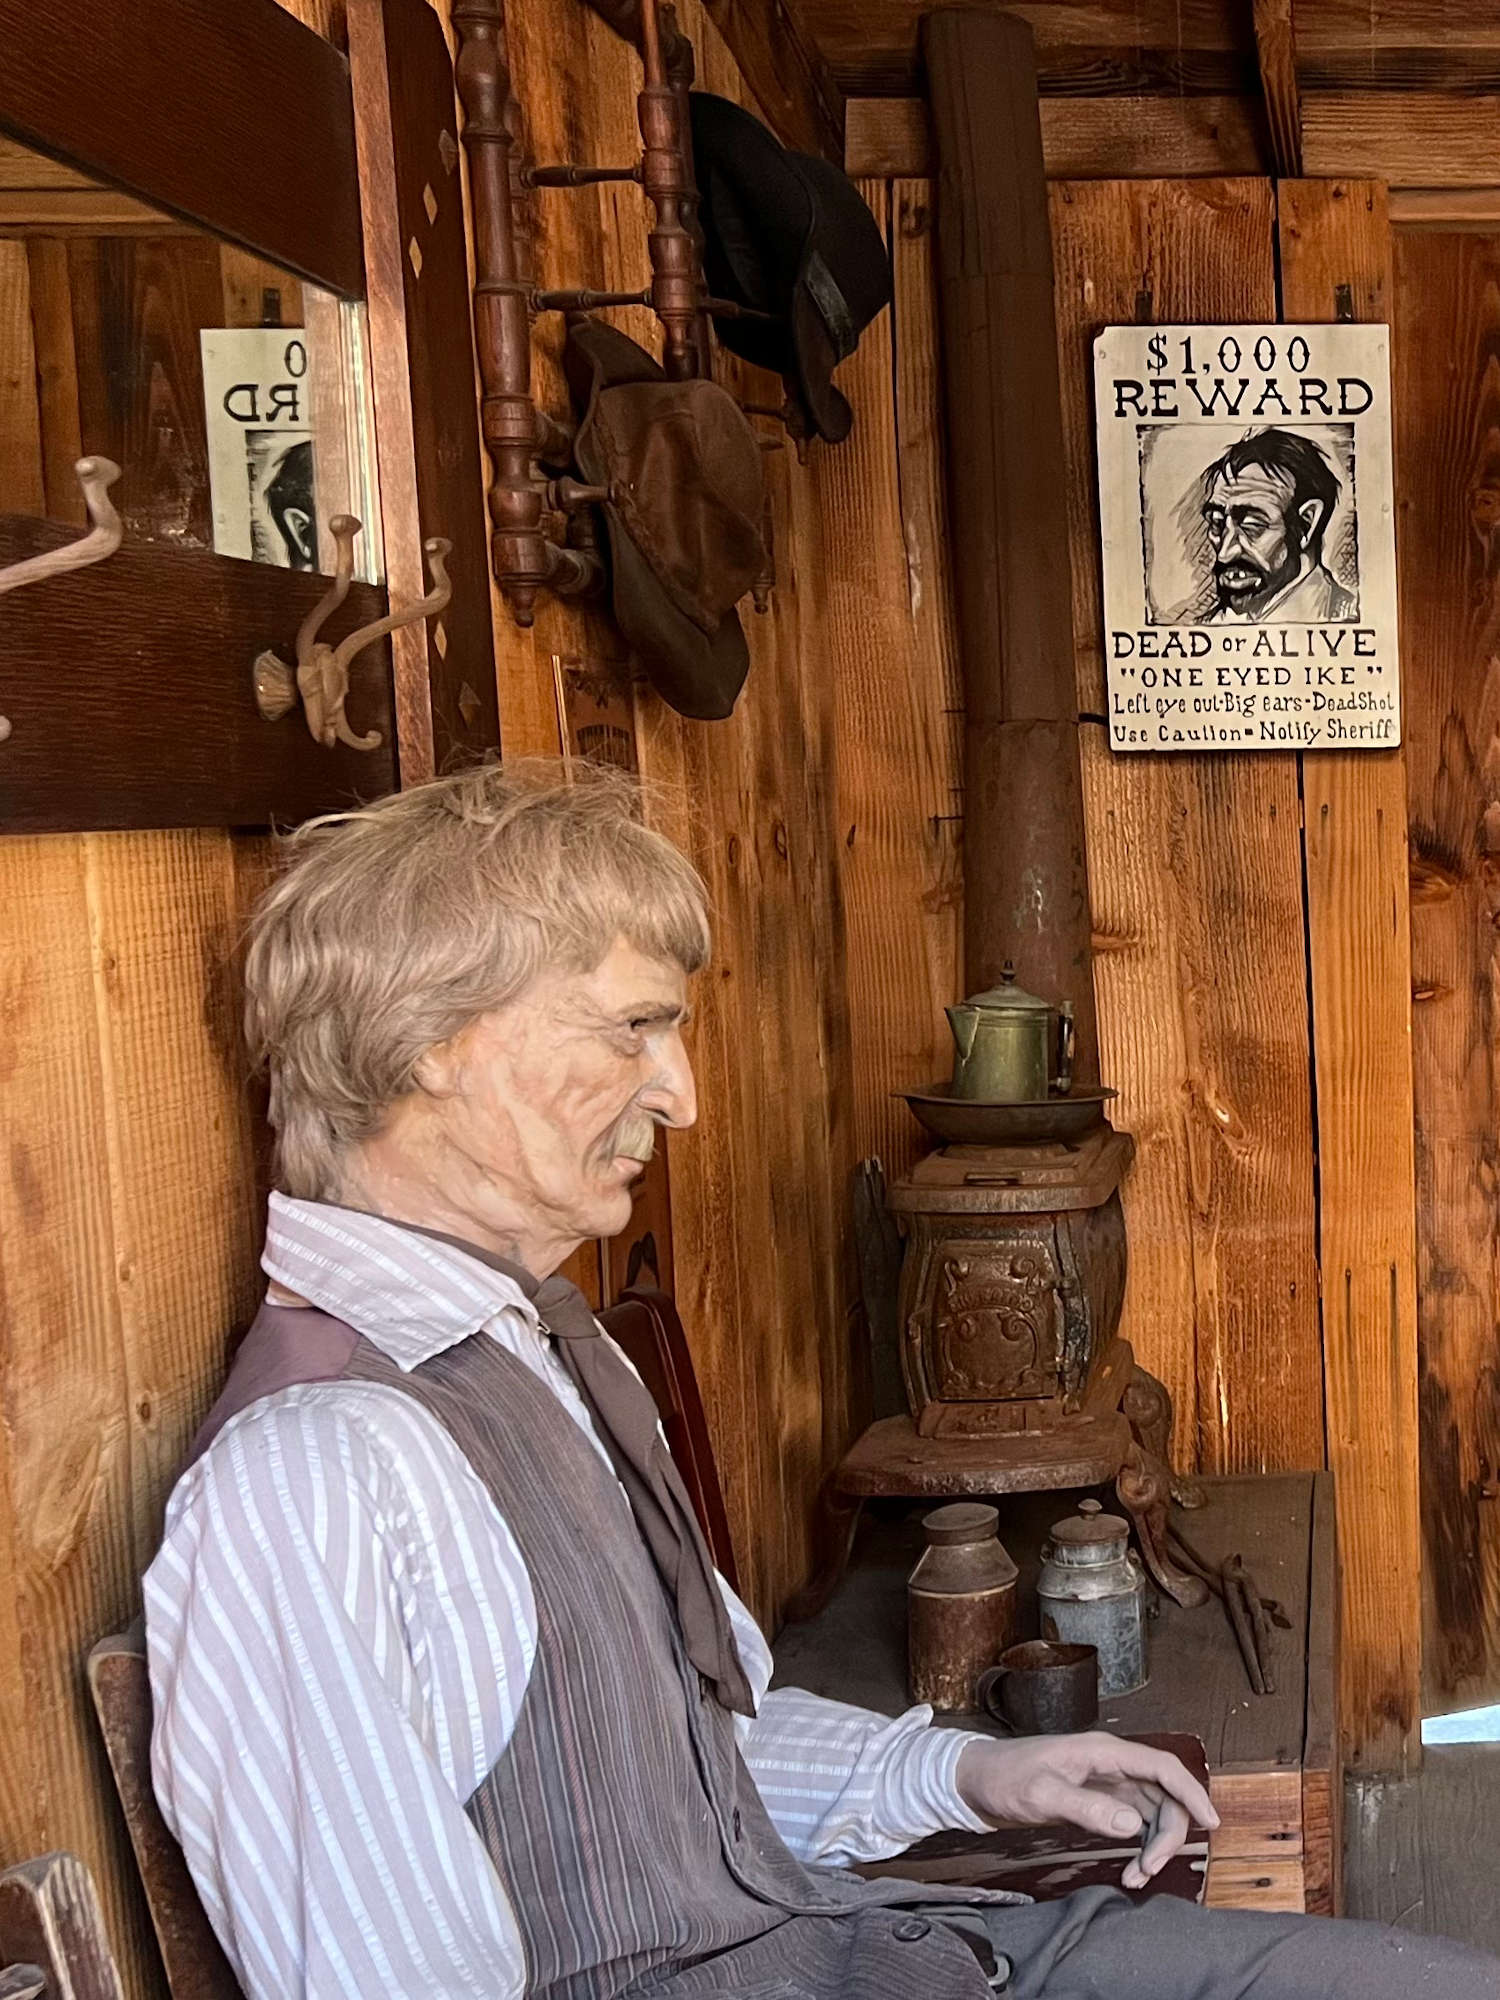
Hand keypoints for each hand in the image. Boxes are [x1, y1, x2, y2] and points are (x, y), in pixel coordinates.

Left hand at [955, 1732, 1218, 1889]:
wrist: (976, 1781)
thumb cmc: (1005, 1779)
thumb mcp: (1042, 1795)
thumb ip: (1087, 1809)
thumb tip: (1132, 1826)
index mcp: (1104, 1752)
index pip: (1162, 1767)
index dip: (1191, 1792)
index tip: (1211, 1823)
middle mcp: (1112, 1764)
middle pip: (1164, 1795)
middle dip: (1168, 1835)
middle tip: (1149, 1870)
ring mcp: (1107, 1783)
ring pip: (1153, 1812)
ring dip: (1154, 1846)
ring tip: (1136, 1877)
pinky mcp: (1099, 1801)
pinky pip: (1135, 1824)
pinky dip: (1139, 1847)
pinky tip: (1129, 1870)